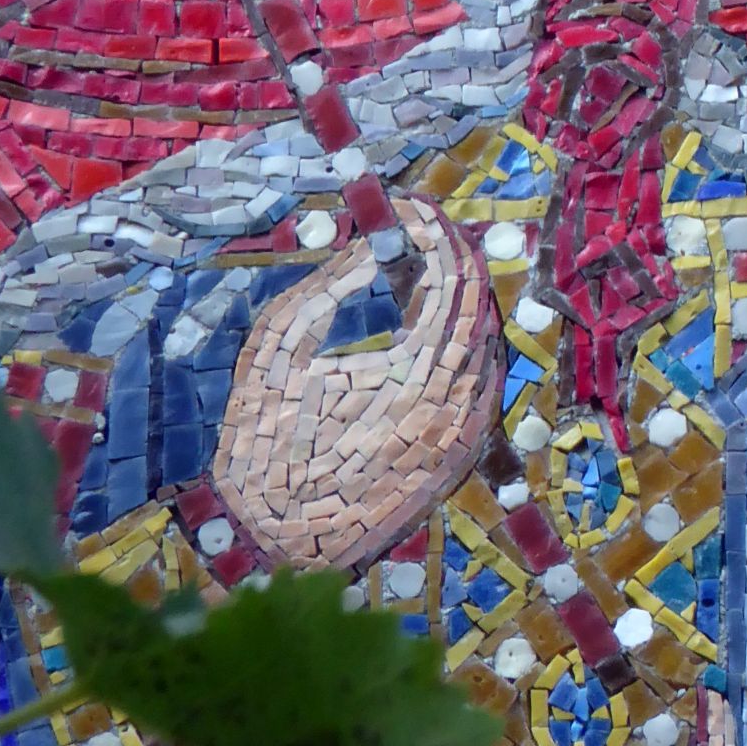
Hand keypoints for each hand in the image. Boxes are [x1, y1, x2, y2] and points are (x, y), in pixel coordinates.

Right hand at [211, 195, 499, 571]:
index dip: (434, 232)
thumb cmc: (259, 438)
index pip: (450, 281)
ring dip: (462, 299)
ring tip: (423, 269)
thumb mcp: (279, 344)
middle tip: (421, 230)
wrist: (268, 539)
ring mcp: (464, 437)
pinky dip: (466, 344)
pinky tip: (436, 327)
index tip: (408, 207)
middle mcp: (454, 407)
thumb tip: (378, 239)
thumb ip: (335, 283)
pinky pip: (482, 385)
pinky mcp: (461, 458)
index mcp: (411, 375)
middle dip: (453, 258)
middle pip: (479, 307)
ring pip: (487, 344)